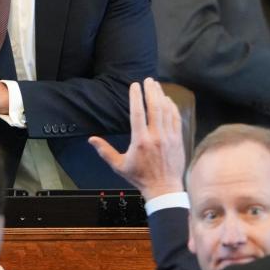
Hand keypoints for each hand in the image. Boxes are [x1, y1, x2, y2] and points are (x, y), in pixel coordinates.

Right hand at [88, 78, 184, 199]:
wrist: (163, 188)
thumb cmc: (140, 177)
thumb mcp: (118, 165)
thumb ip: (104, 151)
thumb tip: (91, 139)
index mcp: (140, 141)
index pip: (138, 113)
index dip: (136, 97)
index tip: (134, 85)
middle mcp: (155, 136)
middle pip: (154, 107)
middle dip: (151, 91)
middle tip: (148, 80)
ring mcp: (168, 137)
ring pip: (166, 111)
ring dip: (161, 96)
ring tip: (156, 85)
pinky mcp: (177, 139)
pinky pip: (175, 118)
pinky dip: (172, 107)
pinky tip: (168, 100)